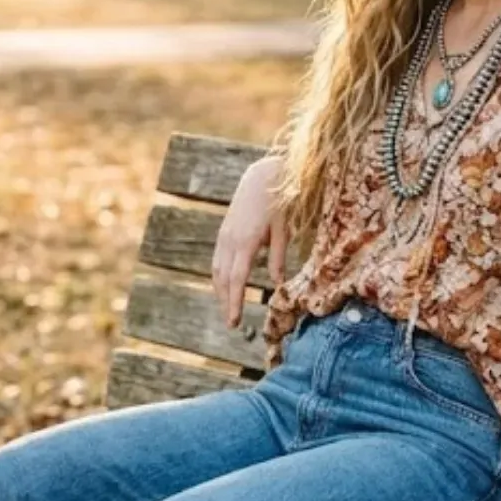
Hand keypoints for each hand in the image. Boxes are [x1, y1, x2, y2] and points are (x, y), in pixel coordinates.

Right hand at [211, 155, 287, 327]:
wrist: (262, 176)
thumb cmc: (278, 203)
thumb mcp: (283, 231)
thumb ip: (279, 258)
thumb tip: (278, 284)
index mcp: (246, 242)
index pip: (237, 280)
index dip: (235, 302)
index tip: (235, 322)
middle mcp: (230, 240)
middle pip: (223, 279)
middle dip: (226, 303)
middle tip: (232, 324)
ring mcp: (224, 235)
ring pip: (217, 270)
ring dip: (220, 292)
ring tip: (228, 309)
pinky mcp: (224, 231)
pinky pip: (217, 259)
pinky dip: (220, 277)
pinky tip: (225, 287)